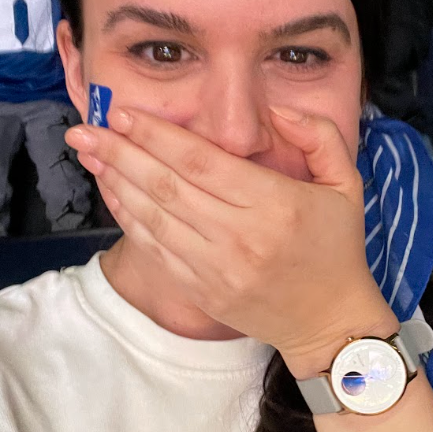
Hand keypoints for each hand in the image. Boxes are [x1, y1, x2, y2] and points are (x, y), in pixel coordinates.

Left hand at [66, 108, 397, 377]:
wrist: (329, 321)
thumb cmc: (337, 249)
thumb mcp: (347, 185)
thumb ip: (319, 136)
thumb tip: (275, 110)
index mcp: (275, 205)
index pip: (202, 161)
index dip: (157, 135)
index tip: (124, 113)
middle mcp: (241, 237)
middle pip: (167, 186)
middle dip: (121, 152)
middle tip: (85, 128)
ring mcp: (218, 270)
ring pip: (154, 218)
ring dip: (116, 183)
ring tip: (88, 154)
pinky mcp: (204, 292)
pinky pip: (157, 251)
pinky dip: (130, 221)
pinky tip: (114, 195)